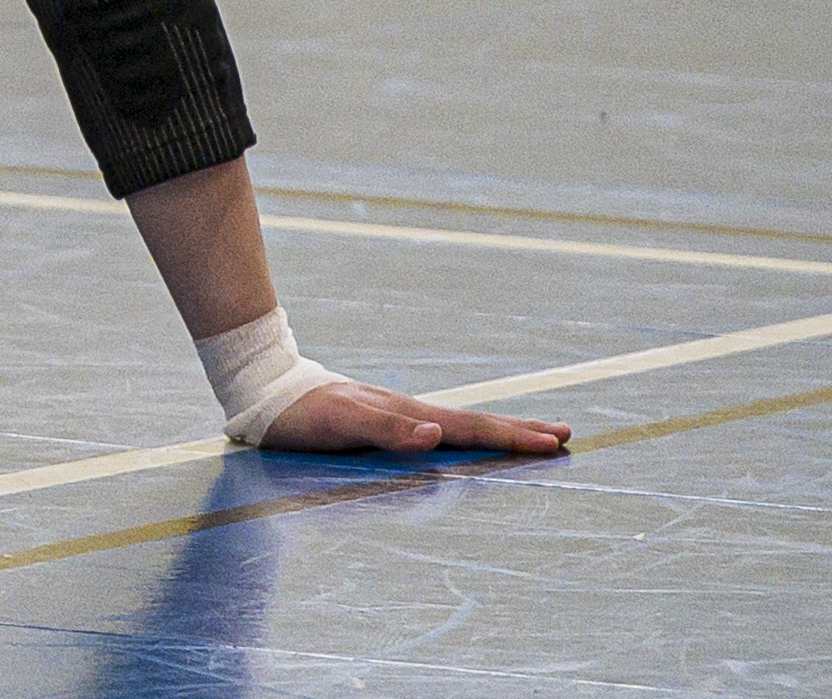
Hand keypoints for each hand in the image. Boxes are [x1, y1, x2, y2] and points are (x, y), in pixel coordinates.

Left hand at [260, 380, 570, 457]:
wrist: (266, 388)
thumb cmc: (301, 412)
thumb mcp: (340, 423)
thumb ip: (386, 429)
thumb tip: (434, 434)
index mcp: (407, 415)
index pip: (470, 429)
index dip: (512, 437)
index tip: (555, 442)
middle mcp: (409, 412)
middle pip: (474, 422)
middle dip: (519, 430)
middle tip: (565, 435)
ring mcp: (398, 414)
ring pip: (459, 424)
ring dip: (497, 430)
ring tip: (530, 435)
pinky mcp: (383, 421)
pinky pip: (436, 429)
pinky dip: (464, 434)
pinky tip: (463, 439)